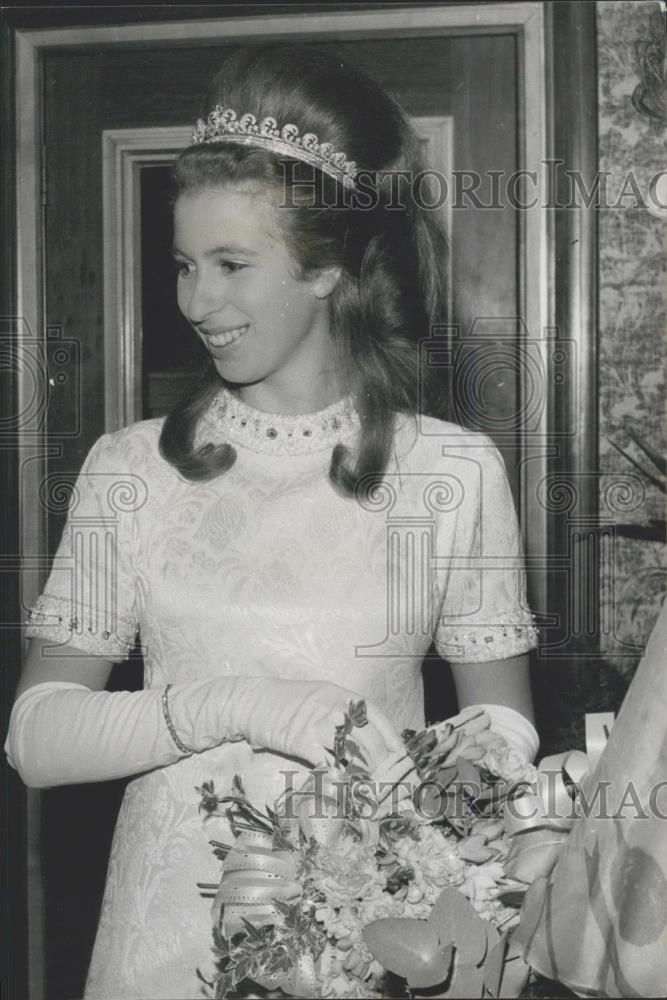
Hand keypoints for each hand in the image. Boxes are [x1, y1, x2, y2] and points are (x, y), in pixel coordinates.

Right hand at [239, 678, 403, 769]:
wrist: (253, 701)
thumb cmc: (286, 701)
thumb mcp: (318, 697)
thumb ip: (339, 713)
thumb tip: (364, 737)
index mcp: (339, 694)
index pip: (374, 713)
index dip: (391, 734)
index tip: (400, 754)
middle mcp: (332, 706)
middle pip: (367, 736)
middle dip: (381, 760)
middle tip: (385, 777)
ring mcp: (316, 723)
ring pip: (351, 751)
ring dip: (363, 771)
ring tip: (370, 785)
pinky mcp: (301, 741)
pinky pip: (327, 762)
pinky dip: (338, 776)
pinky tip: (345, 786)